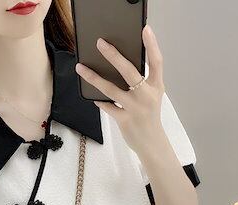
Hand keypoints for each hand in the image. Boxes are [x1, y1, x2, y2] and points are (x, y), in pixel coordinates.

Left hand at [75, 24, 165, 156]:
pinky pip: (107, 107)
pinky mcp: (125, 120)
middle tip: (100, 43)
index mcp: (156, 87)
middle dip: (114, 55)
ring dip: (94, 78)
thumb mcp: (152, 96)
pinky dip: (99, 101)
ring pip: (111, 89)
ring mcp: (135, 109)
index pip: (156, 62)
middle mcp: (147, 96)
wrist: (152, 143)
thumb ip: (142, 82)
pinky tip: (94, 97)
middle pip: (130, 72)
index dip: (152, 45)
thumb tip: (119, 66)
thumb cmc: (149, 116)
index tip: (145, 29)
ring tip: (81, 68)